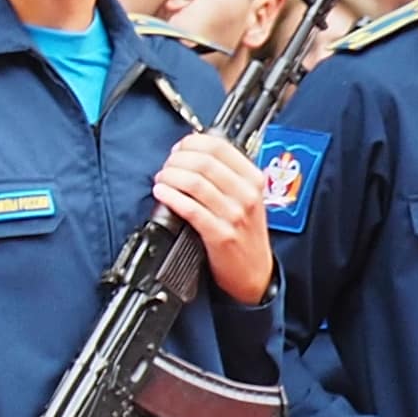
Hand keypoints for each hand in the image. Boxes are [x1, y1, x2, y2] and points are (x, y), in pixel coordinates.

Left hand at [149, 132, 272, 303]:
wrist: (255, 273)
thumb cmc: (247, 235)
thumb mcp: (249, 198)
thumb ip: (229, 175)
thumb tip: (195, 153)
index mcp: (254, 179)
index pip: (220, 147)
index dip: (193, 143)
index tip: (180, 148)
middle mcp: (246, 195)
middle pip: (205, 162)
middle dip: (178, 160)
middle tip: (167, 165)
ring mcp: (234, 215)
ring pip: (195, 183)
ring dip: (171, 176)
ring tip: (162, 179)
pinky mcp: (220, 234)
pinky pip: (190, 209)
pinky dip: (171, 197)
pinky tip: (162, 193)